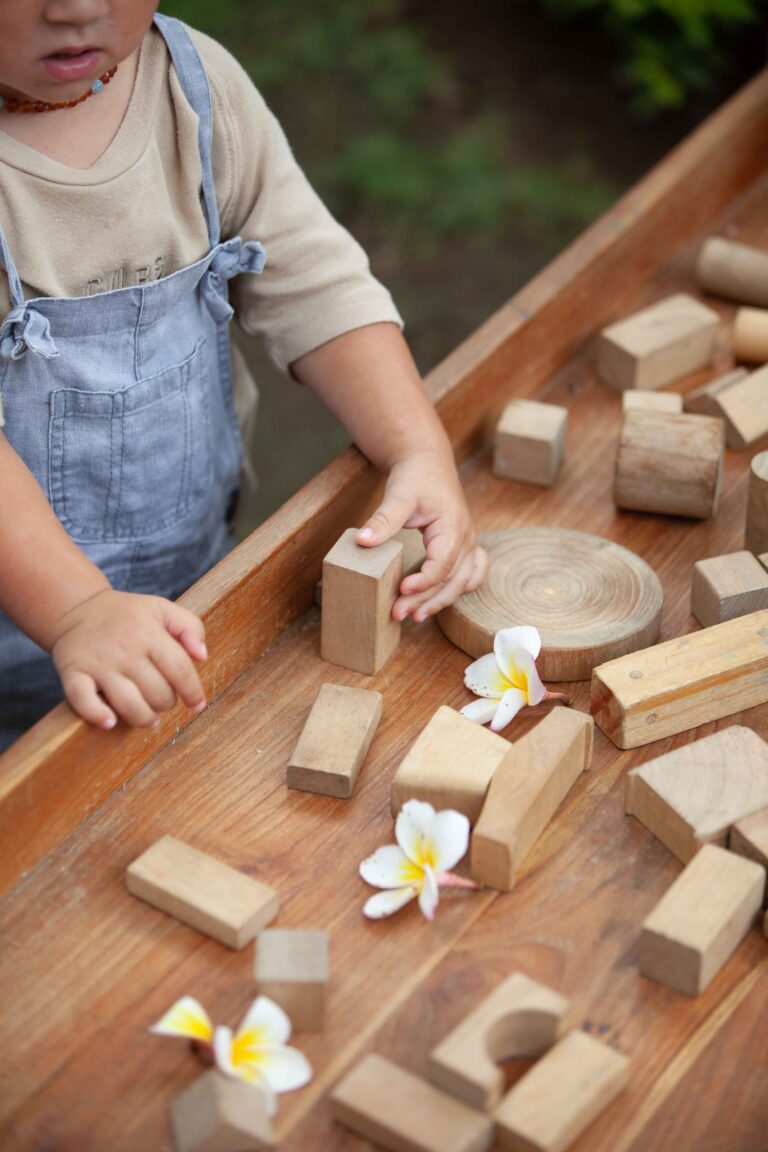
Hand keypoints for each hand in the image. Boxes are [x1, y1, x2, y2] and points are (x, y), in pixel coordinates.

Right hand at [51, 589, 206, 730]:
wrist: (77, 609)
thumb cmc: (127, 615)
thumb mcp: (162, 609)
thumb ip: (190, 627)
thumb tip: (202, 656)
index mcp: (149, 634)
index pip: (180, 670)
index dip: (193, 692)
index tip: (197, 704)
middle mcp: (125, 650)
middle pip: (157, 692)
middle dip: (167, 703)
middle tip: (163, 700)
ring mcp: (98, 664)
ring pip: (128, 703)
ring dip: (144, 718)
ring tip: (149, 717)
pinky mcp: (74, 673)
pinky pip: (83, 700)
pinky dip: (97, 714)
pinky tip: (110, 721)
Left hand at [356, 450, 486, 621]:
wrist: (428, 462)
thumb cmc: (415, 477)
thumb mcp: (397, 494)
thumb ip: (382, 520)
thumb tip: (362, 542)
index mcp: (453, 526)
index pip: (443, 563)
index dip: (424, 581)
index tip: (402, 590)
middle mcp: (466, 538)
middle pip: (452, 579)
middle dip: (426, 600)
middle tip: (398, 613)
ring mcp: (468, 544)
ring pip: (462, 582)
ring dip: (441, 601)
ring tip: (416, 617)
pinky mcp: (463, 547)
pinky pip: (470, 574)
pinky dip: (458, 590)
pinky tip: (439, 601)